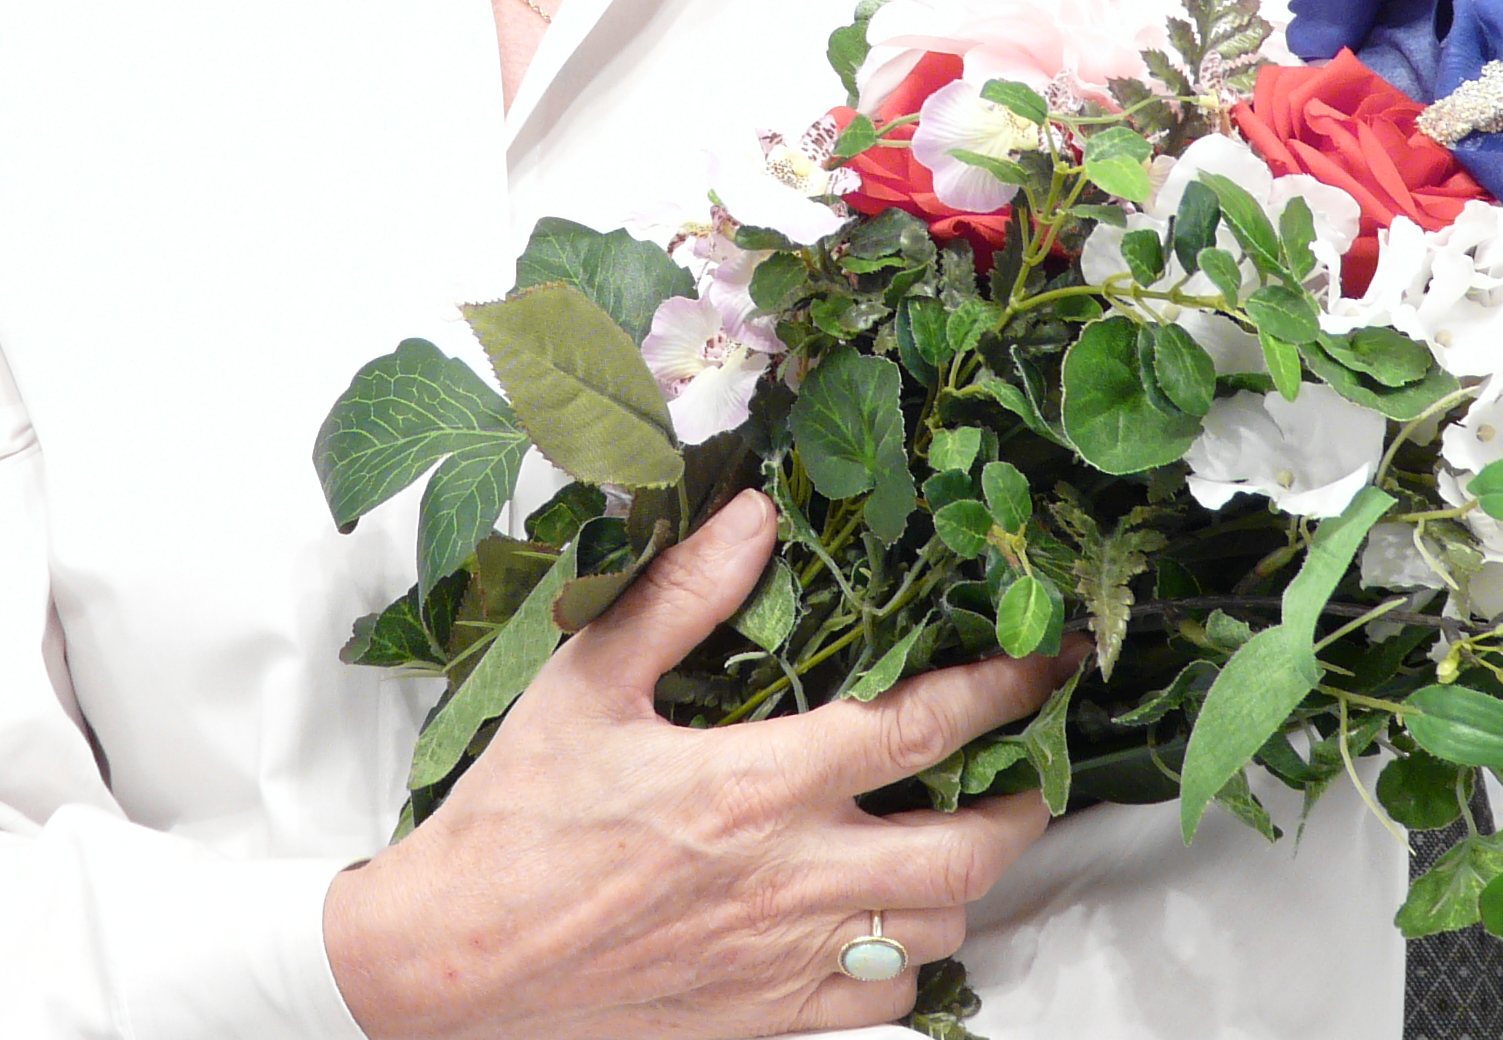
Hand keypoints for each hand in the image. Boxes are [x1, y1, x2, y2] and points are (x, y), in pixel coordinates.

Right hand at [323, 489, 1072, 1039]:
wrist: (455, 970)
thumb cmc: (516, 821)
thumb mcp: (587, 684)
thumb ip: (681, 595)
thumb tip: (755, 513)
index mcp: (758, 787)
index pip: (921, 730)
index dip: (1003, 690)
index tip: (1047, 662)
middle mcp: (794, 883)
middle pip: (969, 852)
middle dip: (1026, 804)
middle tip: (1034, 765)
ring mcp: (788, 966)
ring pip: (940, 935)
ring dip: (969, 883)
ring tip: (965, 834)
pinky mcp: (769, 1025)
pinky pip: (886, 1007)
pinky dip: (912, 964)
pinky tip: (893, 924)